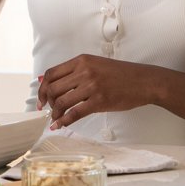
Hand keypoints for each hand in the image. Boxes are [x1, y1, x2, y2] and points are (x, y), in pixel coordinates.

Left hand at [37, 54, 156, 128]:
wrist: (143, 81)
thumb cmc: (119, 74)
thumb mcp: (94, 64)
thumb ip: (72, 71)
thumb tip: (46, 80)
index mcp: (81, 60)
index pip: (51, 73)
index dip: (42, 88)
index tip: (41, 98)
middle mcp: (84, 71)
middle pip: (53, 88)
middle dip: (46, 102)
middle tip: (47, 109)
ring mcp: (91, 86)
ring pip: (62, 102)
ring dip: (55, 113)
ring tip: (55, 119)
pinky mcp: (99, 101)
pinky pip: (75, 113)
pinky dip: (64, 121)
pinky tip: (61, 125)